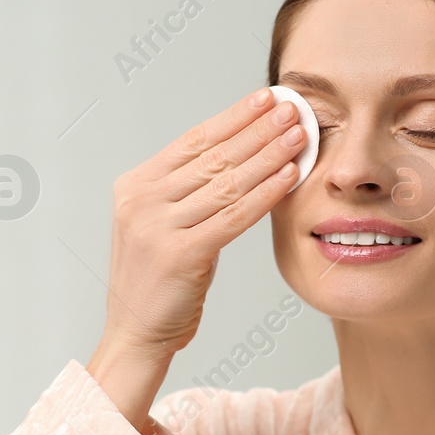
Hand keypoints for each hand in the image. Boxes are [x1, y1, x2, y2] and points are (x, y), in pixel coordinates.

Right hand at [87, 87, 307, 434]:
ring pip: (226, 182)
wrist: (136, 335)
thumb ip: (186, 193)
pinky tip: (289, 176)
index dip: (233, 118)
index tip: (264, 99)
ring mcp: (157, 226)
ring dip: (268, 155)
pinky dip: (265, 193)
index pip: (192, 141)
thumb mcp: (162, 226)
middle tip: (292, 109)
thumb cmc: (158, 284)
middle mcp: (142, 201)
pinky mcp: (180, 254)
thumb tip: (237, 156)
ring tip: (299, 135)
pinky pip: (233, 216)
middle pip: (212, 156)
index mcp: (135, 187)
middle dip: (257, 129)